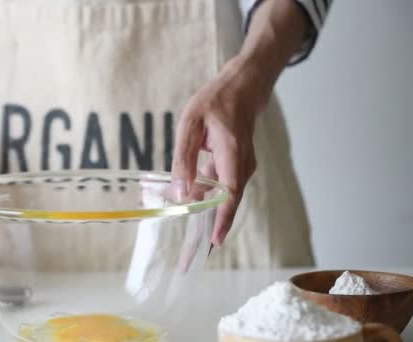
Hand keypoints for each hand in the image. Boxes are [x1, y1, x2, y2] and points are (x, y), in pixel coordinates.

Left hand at [171, 56, 271, 245]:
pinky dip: (207, 199)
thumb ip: (184, 158)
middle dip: (210, 229)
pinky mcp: (236, 166)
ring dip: (207, 216)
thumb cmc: (215, 101)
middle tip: (192, 257)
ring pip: (223, 197)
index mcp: (232, 152)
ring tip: (189, 244)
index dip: (222, 218)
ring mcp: (242, 166)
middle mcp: (242, 164)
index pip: (229, 193)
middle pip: (227, 203)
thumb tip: (179, 192)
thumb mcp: (190, 124)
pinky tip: (190, 206)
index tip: (214, 241)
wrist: (244, 88)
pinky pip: (222, 188)